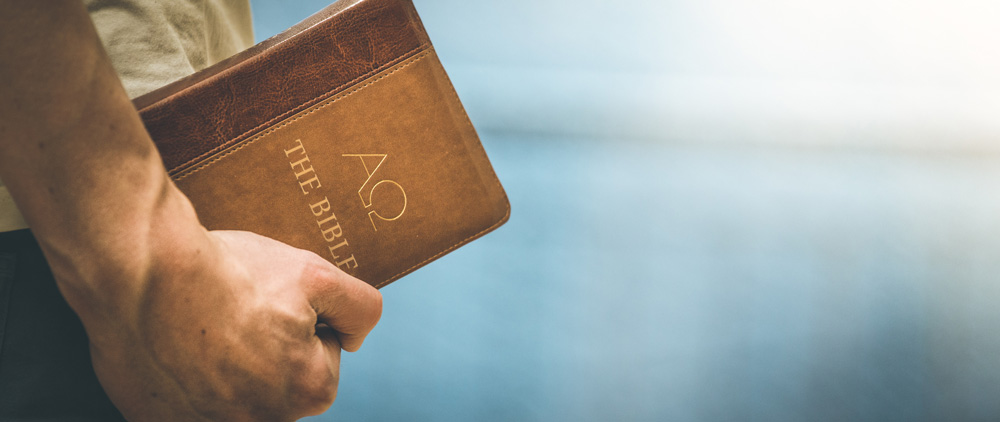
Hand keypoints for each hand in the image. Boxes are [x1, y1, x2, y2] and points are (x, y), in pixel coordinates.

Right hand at [82, 229, 381, 420]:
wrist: (143, 269)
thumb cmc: (232, 272)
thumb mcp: (318, 275)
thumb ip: (360, 309)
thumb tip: (354, 338)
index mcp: (309, 391)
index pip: (319, 354)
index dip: (297, 317)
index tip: (267, 300)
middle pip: (276, 376)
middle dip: (262, 344)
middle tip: (232, 309)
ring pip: (231, 388)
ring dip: (222, 362)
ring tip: (200, 324)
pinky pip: (184, 400)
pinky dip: (181, 376)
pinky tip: (172, 344)